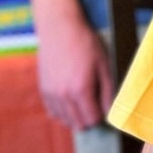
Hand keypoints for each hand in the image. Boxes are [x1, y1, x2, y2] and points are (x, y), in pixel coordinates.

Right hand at [36, 13, 113, 130]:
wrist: (59, 29)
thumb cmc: (86, 44)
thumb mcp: (104, 65)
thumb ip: (108, 90)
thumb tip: (109, 111)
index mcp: (80, 89)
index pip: (92, 119)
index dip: (101, 116)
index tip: (104, 106)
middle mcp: (63, 95)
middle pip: (77, 123)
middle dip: (89, 119)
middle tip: (96, 105)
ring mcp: (50, 93)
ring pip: (64, 120)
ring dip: (75, 117)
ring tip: (84, 103)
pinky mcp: (43, 89)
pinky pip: (52, 111)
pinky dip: (62, 112)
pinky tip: (71, 102)